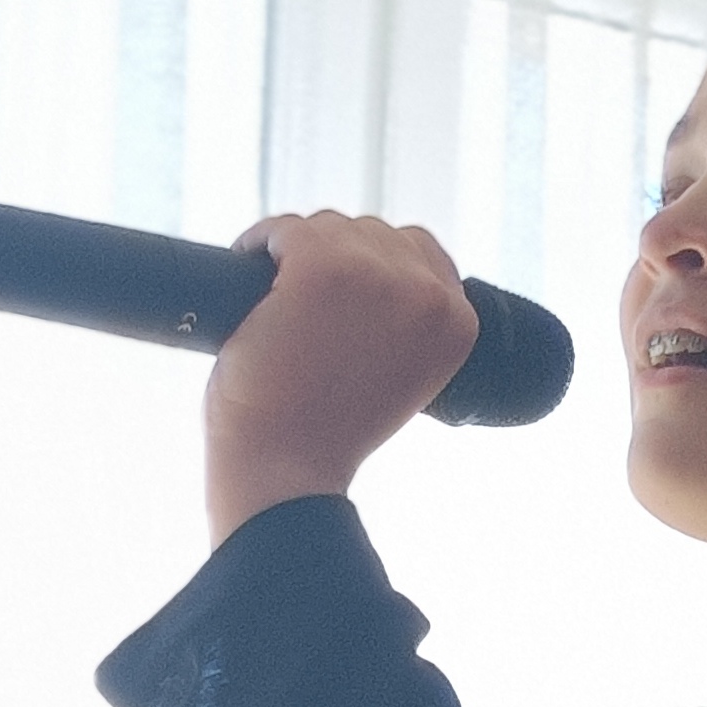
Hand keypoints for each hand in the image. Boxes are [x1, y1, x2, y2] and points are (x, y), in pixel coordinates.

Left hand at [204, 212, 479, 544]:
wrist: (286, 479)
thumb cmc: (324, 440)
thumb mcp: (393, 377)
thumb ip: (399, 324)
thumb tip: (368, 278)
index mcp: (457, 323)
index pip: (423, 254)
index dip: (375, 268)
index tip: (343, 296)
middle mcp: (427, 293)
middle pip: (372, 233)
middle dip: (333, 262)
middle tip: (300, 315)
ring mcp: (374, 274)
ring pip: (328, 228)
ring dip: (295, 257)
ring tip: (276, 310)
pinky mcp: (320, 266)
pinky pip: (285, 230)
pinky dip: (260, 245)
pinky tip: (249, 274)